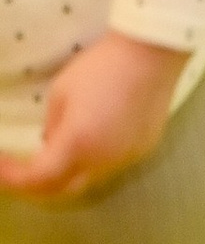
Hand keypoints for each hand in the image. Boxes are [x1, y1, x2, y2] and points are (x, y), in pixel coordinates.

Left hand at [0, 33, 187, 201]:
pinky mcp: (143, 149)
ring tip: (51, 154)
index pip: (38, 179)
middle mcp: (103, 162)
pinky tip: (87, 140)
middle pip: (64, 189)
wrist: (152, 55)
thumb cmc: (101, 68)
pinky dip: (91, 161)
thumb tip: (50, 144)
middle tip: (18, 170)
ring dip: (66, 172)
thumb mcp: (60, 93)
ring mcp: (127, 159)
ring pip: (89, 178)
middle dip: (37, 184)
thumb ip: (51, 126)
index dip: (13, 178)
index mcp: (78, 145)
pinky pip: (111, 165)